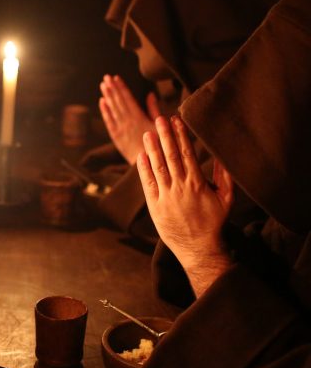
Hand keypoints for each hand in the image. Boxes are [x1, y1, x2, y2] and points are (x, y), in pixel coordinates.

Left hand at [99, 74, 159, 163]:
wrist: (149, 166)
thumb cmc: (160, 145)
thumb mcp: (161, 126)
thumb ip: (154, 109)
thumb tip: (150, 94)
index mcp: (139, 118)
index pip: (128, 99)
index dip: (121, 87)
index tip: (116, 77)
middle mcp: (127, 122)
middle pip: (118, 102)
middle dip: (112, 88)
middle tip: (106, 77)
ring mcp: (120, 130)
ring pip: (112, 110)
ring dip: (107, 96)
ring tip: (103, 85)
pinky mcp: (116, 138)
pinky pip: (109, 122)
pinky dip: (105, 112)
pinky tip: (102, 102)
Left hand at [136, 115, 233, 296]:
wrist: (199, 248)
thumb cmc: (214, 222)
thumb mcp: (226, 199)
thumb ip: (223, 176)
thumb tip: (220, 155)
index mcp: (197, 183)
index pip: (187, 153)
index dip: (180, 135)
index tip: (176, 120)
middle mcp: (180, 187)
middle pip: (171, 156)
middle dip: (165, 136)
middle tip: (159, 119)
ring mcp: (166, 196)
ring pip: (157, 166)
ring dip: (152, 148)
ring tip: (148, 132)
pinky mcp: (155, 205)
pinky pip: (147, 183)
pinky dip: (143, 168)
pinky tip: (141, 155)